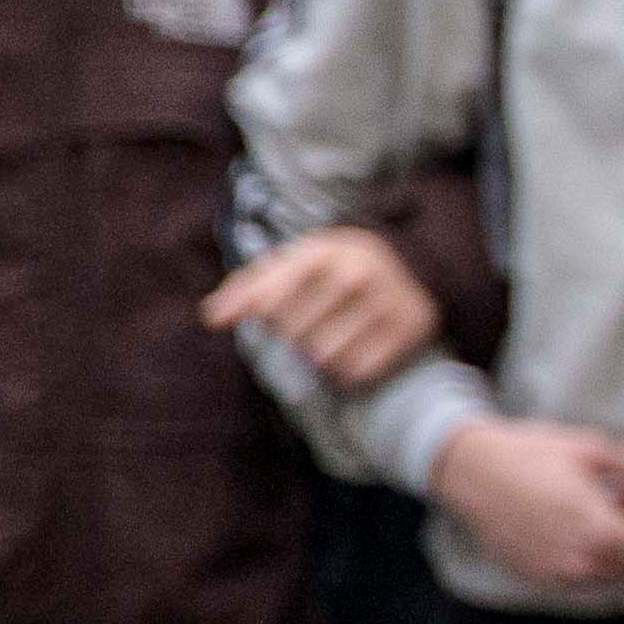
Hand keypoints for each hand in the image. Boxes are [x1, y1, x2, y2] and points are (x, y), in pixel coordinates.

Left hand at [204, 224, 441, 391]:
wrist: (408, 264)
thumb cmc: (330, 269)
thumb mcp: (290, 265)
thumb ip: (245, 290)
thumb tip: (213, 318)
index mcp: (322, 251)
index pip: (267, 304)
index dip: (264, 315)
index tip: (273, 308)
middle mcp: (358, 274)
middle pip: (293, 334)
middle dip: (294, 333)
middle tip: (312, 318)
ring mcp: (388, 302)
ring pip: (324, 357)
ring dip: (320, 354)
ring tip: (333, 333)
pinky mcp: (409, 329)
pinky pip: (357, 371)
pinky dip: (350, 367)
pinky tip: (357, 346)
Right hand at [431, 416, 623, 593]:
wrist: (468, 470)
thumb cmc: (532, 454)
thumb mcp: (596, 452)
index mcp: (599, 533)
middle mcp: (579, 565)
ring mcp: (555, 578)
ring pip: (616, 578)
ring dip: (622, 549)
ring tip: (602, 510)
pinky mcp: (537, 580)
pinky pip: (585, 581)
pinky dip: (595, 559)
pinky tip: (578, 527)